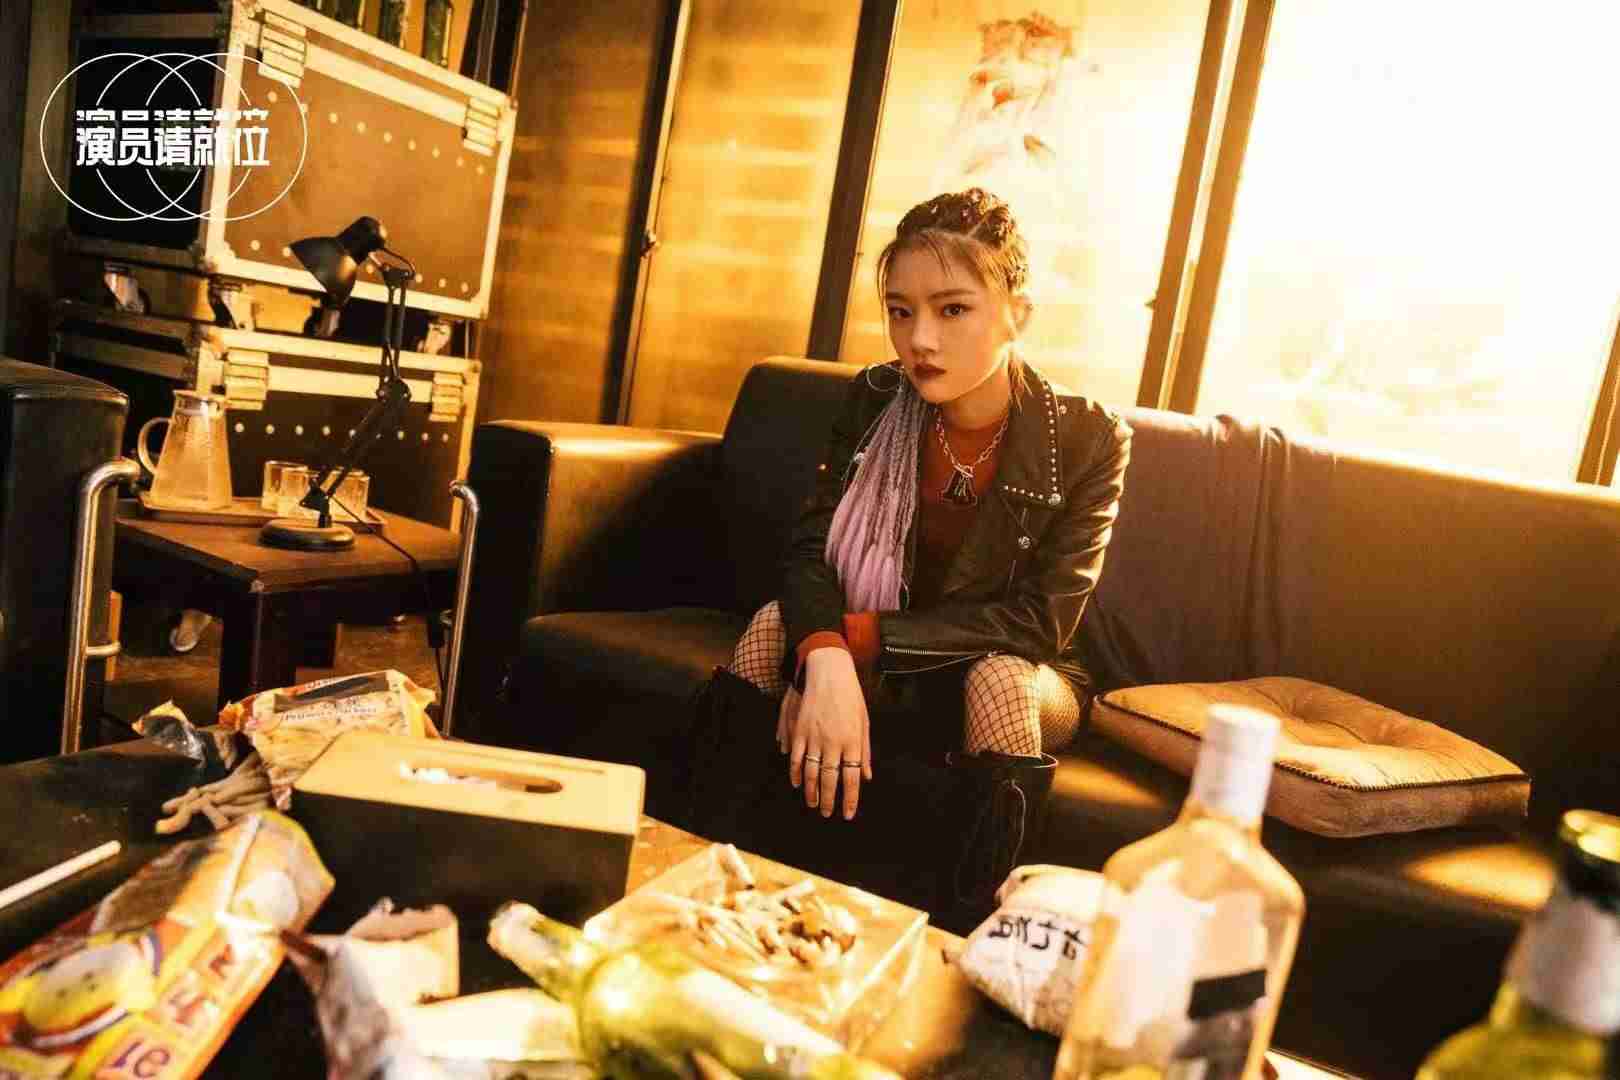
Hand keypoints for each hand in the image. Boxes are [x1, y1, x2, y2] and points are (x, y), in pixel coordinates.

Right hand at [788, 647, 873, 819]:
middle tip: (827, 813)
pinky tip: (797, 783)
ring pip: (811, 773)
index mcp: (852, 741)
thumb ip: (865, 751)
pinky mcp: (800, 730)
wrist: (828, 671)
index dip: (850, 799)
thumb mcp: (864, 721)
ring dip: (811, 792)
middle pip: (830, 780)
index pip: (852, 778)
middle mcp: (834, 742)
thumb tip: (867, 776)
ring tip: (812, 804)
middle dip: (828, 801)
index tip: (847, 814)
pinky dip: (796, 773)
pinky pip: (796, 758)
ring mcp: (814, 737)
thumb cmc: (850, 696)